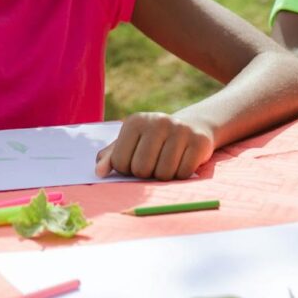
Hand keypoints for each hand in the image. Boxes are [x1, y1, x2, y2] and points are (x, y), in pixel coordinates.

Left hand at [95, 112, 214, 180]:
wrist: (191, 127)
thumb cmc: (153, 141)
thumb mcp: (131, 144)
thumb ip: (111, 157)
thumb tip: (99, 172)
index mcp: (135, 121)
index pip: (120, 162)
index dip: (127, 170)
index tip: (137, 160)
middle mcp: (157, 121)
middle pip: (141, 169)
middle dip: (146, 174)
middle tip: (154, 162)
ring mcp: (179, 130)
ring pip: (163, 174)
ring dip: (165, 176)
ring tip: (169, 161)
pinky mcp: (199, 141)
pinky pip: (183, 173)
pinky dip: (182, 175)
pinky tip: (183, 161)